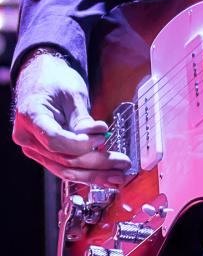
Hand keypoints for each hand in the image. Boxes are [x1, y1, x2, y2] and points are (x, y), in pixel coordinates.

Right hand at [13, 51, 129, 185]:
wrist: (41, 79)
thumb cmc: (55, 80)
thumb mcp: (71, 93)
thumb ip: (82, 118)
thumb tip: (98, 136)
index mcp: (31, 116)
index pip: (54, 140)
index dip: (80, 144)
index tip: (102, 139)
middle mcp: (28, 138)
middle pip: (63, 159)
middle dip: (96, 164)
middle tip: (122, 164)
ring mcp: (34, 149)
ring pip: (65, 169)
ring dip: (94, 175)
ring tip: (118, 176)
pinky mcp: (44, 154)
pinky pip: (64, 167)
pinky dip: (86, 172)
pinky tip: (105, 175)